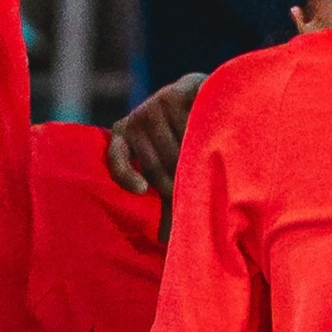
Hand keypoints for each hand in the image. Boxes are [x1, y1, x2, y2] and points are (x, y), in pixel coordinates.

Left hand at [107, 71, 205, 199]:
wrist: (199, 95)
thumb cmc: (181, 141)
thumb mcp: (169, 167)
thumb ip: (167, 198)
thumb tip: (163, 240)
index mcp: (122, 137)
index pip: (116, 159)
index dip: (126, 175)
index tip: (142, 189)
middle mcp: (136, 120)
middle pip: (156, 162)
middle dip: (177, 183)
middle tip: (198, 197)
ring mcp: (156, 103)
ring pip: (177, 146)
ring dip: (195, 161)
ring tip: (213, 174)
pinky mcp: (179, 91)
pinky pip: (192, 120)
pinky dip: (204, 132)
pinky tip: (214, 140)